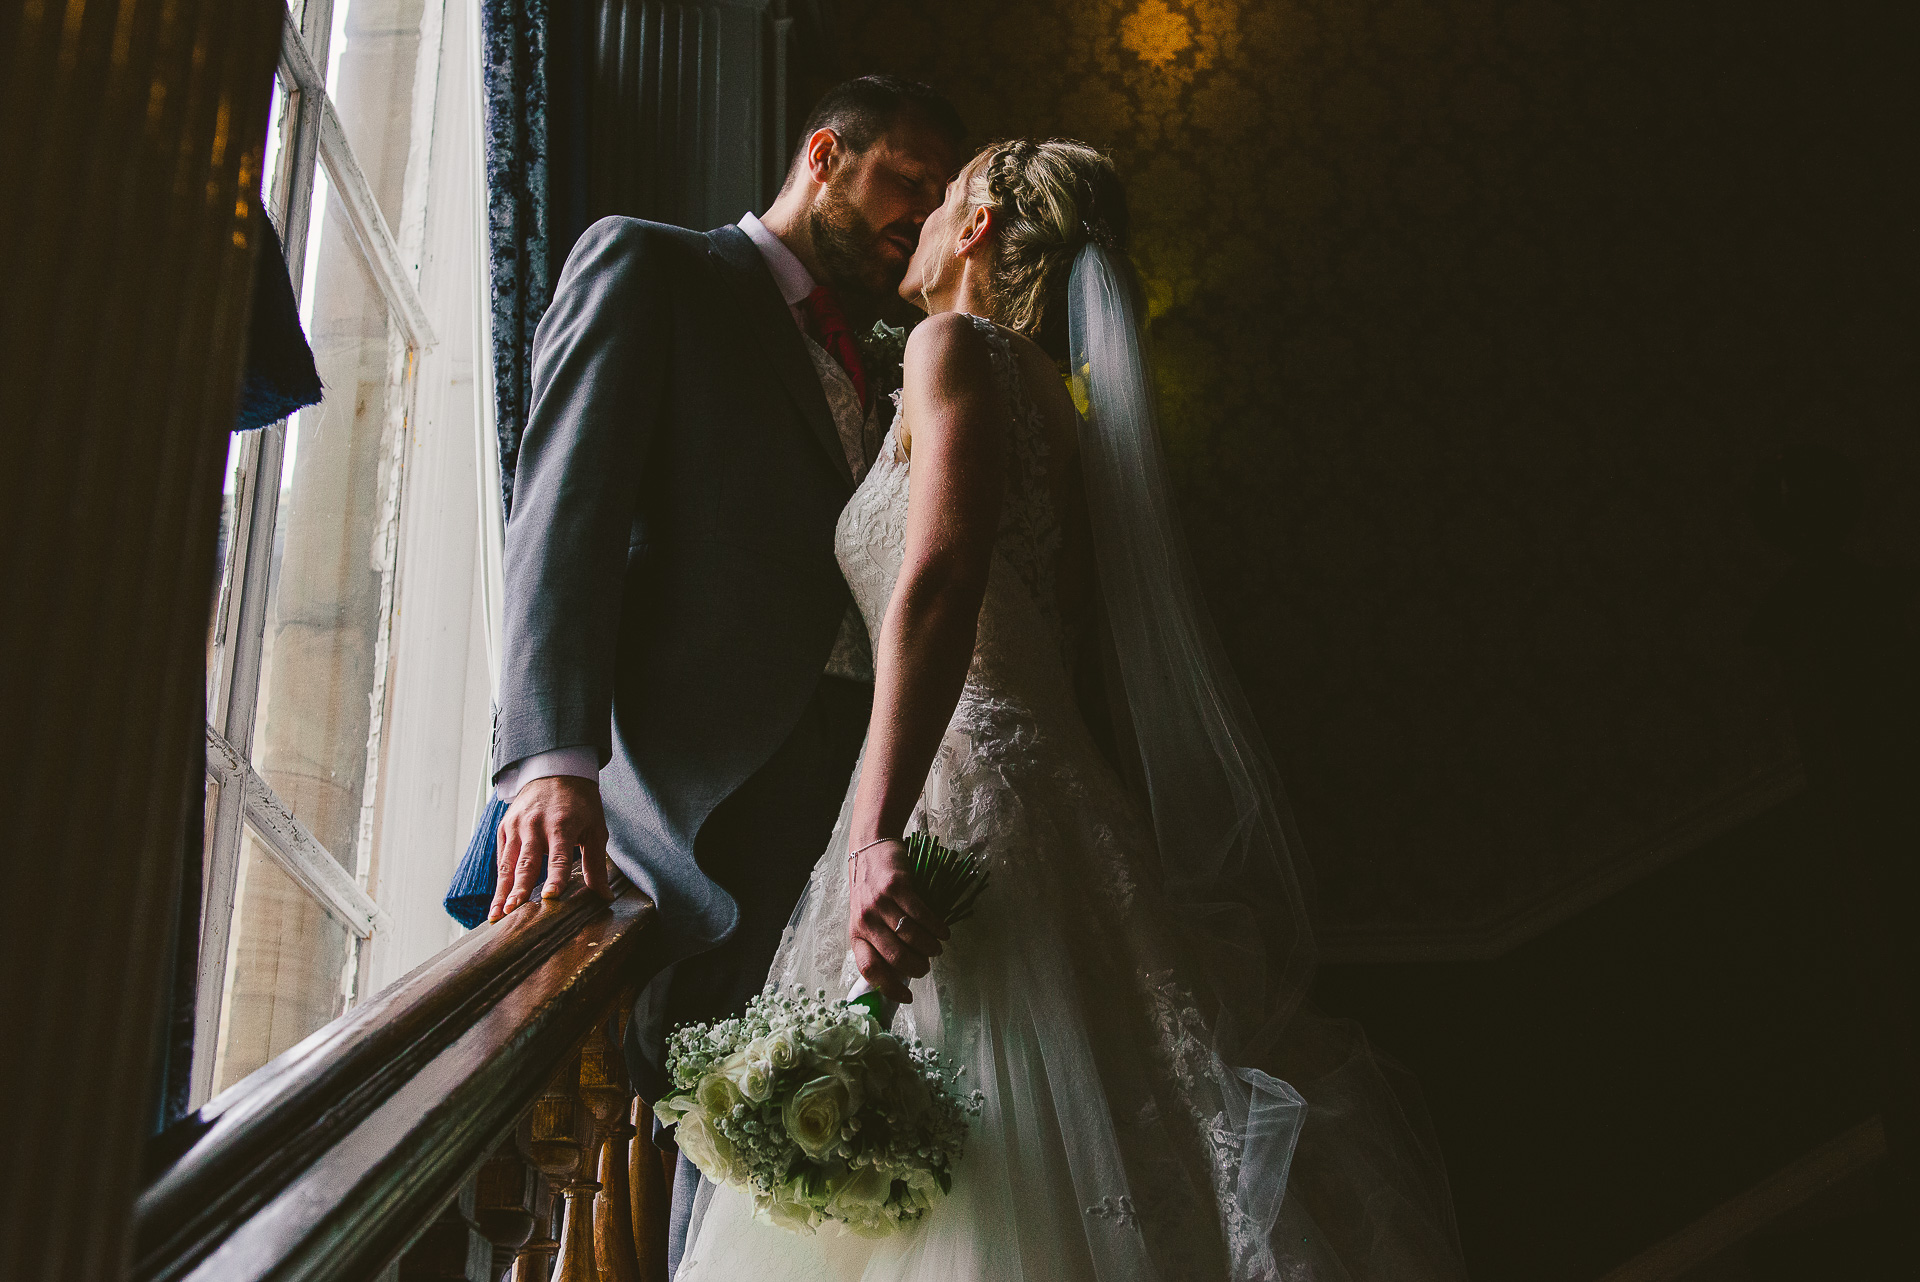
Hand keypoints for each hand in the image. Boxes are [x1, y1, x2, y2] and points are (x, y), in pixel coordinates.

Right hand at [490, 775, 612, 921]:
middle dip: (519, 889)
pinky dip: (499, 880)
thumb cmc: (580, 804)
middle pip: (526, 863)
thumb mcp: (595, 829)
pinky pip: (501, 858)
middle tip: (512, 912)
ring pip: (507, 864)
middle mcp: (535, 826)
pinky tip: (498, 901)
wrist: (555, 771)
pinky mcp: (505, 828)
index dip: (555, 877)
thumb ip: (595, 864)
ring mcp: (516, 826)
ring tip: (497, 915)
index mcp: (562, 825)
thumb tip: (604, 897)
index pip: (559, 856)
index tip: (550, 897)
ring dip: (502, 891)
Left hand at [847, 838, 949, 1003]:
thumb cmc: (870, 890)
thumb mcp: (865, 919)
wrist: (869, 848)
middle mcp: (865, 921)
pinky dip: (936, 926)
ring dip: (930, 948)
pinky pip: (921, 914)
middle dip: (917, 967)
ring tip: (937, 948)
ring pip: (910, 937)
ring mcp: (879, 903)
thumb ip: (879, 943)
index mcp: (856, 935)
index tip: (908, 997)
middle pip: (895, 957)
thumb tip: (901, 974)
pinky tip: (943, 931)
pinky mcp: (896, 886)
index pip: (870, 970)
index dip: (889, 988)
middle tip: (927, 966)